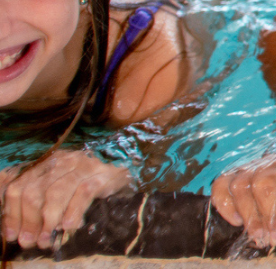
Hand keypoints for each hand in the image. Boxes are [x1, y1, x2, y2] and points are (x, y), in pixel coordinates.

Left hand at [2, 150, 131, 248]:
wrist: (136, 161)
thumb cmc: (97, 178)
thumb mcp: (66, 184)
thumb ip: (46, 197)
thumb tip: (26, 226)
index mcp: (46, 164)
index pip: (19, 187)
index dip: (12, 213)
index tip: (12, 235)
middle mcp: (61, 162)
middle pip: (33, 192)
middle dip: (29, 220)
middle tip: (30, 242)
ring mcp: (82, 166)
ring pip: (55, 193)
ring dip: (48, 220)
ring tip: (46, 239)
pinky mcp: (102, 174)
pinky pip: (83, 193)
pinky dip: (73, 211)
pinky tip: (68, 227)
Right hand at [211, 151, 275, 246]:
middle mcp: (271, 160)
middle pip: (264, 184)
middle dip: (271, 215)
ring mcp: (251, 166)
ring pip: (241, 186)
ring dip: (250, 215)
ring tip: (260, 236)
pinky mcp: (234, 175)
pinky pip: (221, 186)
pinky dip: (225, 204)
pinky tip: (237, 222)